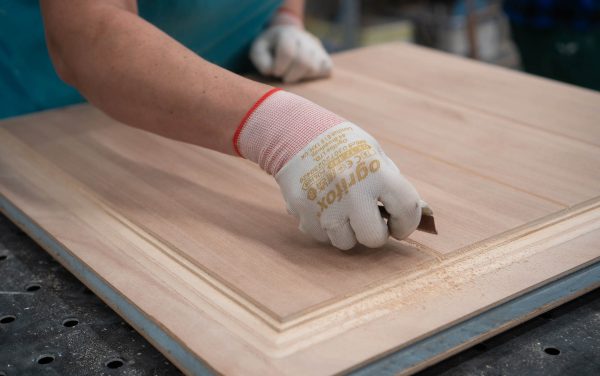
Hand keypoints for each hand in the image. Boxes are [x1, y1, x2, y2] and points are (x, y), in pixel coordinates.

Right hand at [234, 89, 424, 249]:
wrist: (296, 133)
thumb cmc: (343, 145)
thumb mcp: (374, 154)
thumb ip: (392, 183)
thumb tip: (415, 215)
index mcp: (376, 172)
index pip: (406, 210)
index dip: (408, 223)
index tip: (400, 225)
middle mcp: (352, 191)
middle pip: (373, 238)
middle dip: (376, 233)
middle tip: (372, 221)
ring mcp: (325, 204)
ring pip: (345, 242)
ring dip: (348, 231)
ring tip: (343, 209)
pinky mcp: (302, 212)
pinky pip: (321, 236)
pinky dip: (324, 226)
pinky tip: (323, 205)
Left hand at [249, 13, 331, 82]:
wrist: (287, 37)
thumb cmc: (270, 48)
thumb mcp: (258, 50)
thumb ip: (261, 61)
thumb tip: (272, 72)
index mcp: (288, 34)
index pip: (288, 53)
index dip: (279, 68)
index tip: (275, 71)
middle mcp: (306, 39)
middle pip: (303, 62)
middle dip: (290, 75)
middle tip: (284, 76)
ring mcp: (318, 48)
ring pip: (314, 68)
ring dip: (300, 77)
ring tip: (292, 74)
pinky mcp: (326, 58)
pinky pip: (326, 70)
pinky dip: (315, 76)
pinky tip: (304, 74)